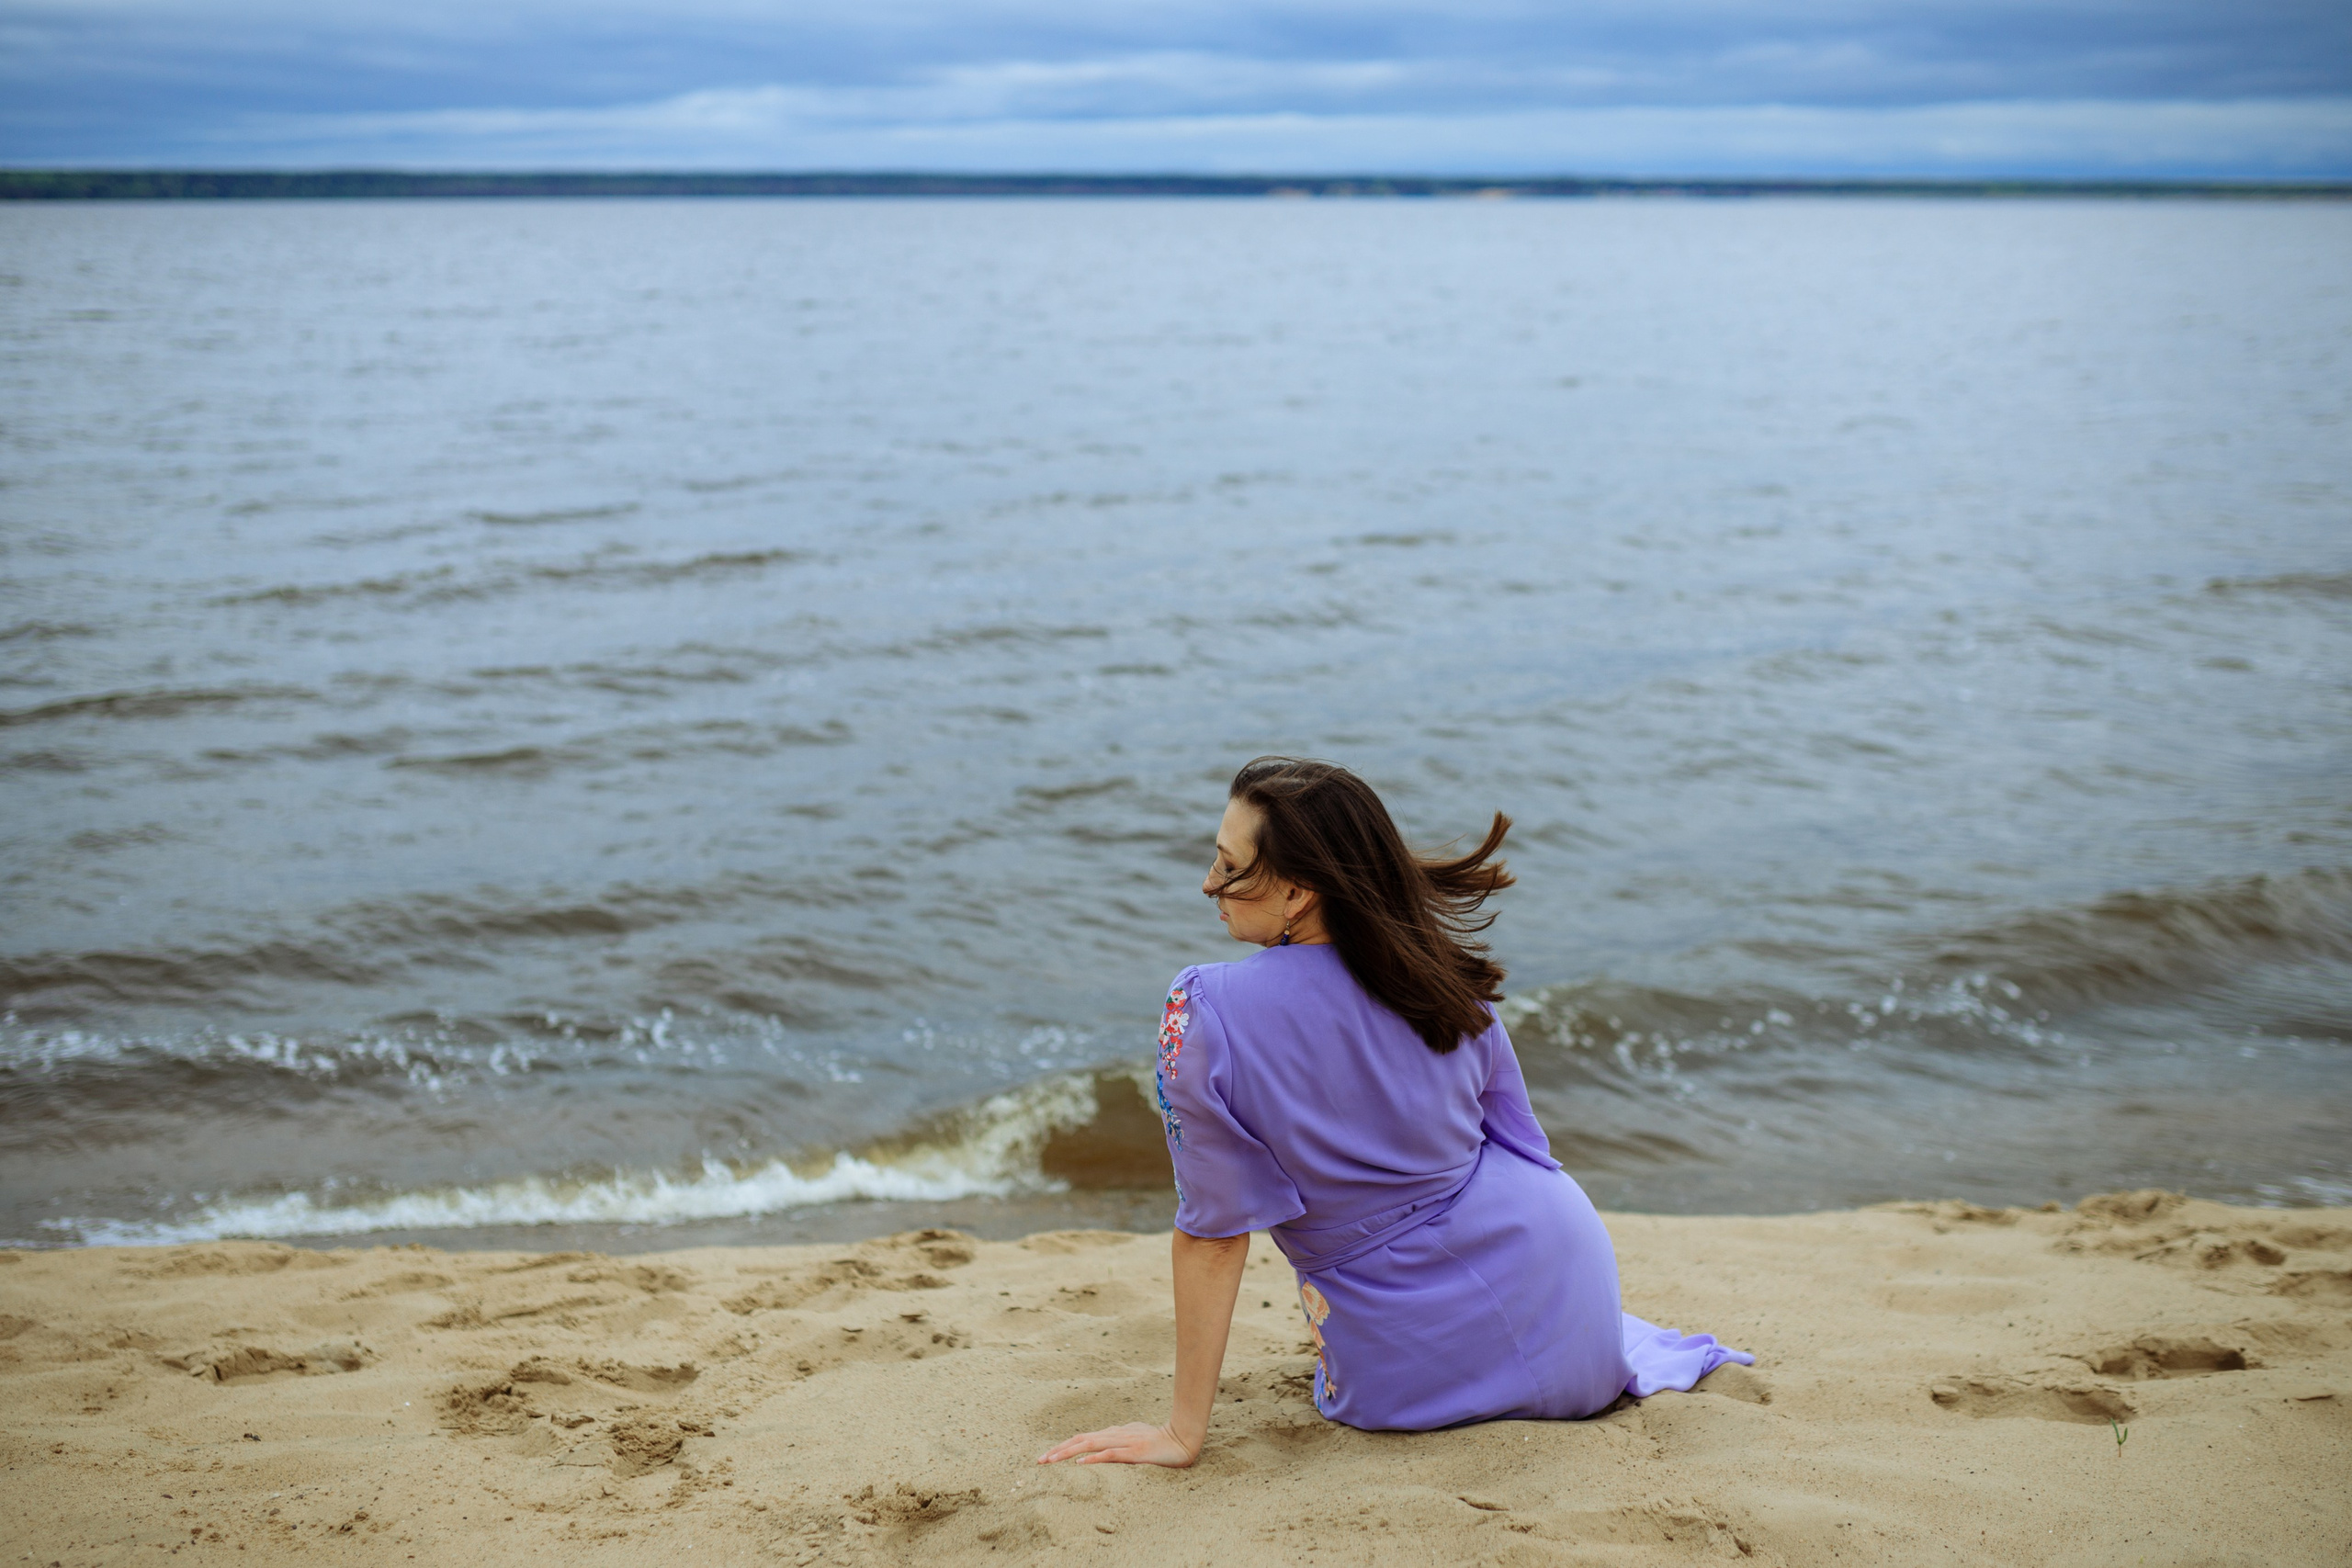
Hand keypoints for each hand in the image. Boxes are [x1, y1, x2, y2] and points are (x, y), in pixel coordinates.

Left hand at [1036, 1421, 1198, 1467]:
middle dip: (1058, 1450)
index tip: (1045, 1457)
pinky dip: (1094, 1457)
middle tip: (1039, 1461)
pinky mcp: (1134, 1452)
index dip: (1062, 1446)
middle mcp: (1114, 1434)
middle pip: (1080, 1440)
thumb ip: (1117, 1442)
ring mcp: (1124, 1442)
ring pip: (1090, 1444)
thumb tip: (1101, 1449)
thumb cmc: (1158, 1441)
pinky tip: (1081, 1463)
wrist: (1181, 1439)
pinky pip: (1110, 1454)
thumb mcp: (1133, 1439)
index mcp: (1113, 1433)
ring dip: (1068, 1452)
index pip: (1082, 1438)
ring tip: (1051, 1461)